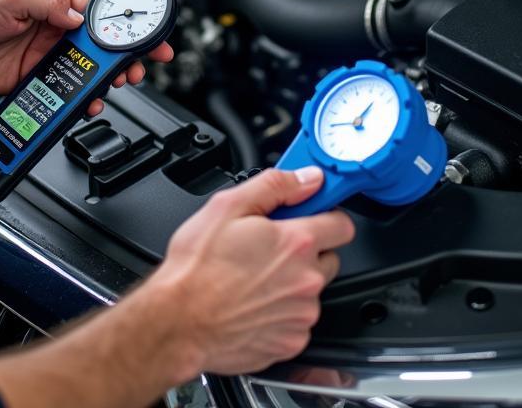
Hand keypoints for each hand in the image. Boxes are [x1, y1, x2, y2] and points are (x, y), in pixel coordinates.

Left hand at [0, 0, 172, 114]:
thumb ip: (47, 6)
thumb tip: (77, 17)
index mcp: (49, 5)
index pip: (95, 14)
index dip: (122, 25)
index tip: (145, 35)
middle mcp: (48, 31)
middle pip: (96, 47)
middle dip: (122, 58)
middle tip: (137, 68)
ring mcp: (38, 58)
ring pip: (81, 73)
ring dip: (101, 82)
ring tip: (115, 88)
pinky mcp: (25, 83)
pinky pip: (58, 94)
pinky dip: (75, 101)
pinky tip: (85, 104)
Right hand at [144, 168, 354, 377]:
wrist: (179, 322)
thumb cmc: (197, 268)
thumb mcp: (227, 206)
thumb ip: (275, 186)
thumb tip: (307, 179)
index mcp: (296, 243)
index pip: (342, 224)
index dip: (325, 215)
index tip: (309, 215)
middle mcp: (307, 281)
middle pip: (328, 258)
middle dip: (305, 250)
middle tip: (268, 248)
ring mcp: (301, 315)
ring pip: (310, 290)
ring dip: (291, 282)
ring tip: (253, 278)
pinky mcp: (292, 342)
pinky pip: (297, 320)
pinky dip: (281, 312)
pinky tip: (253, 302)